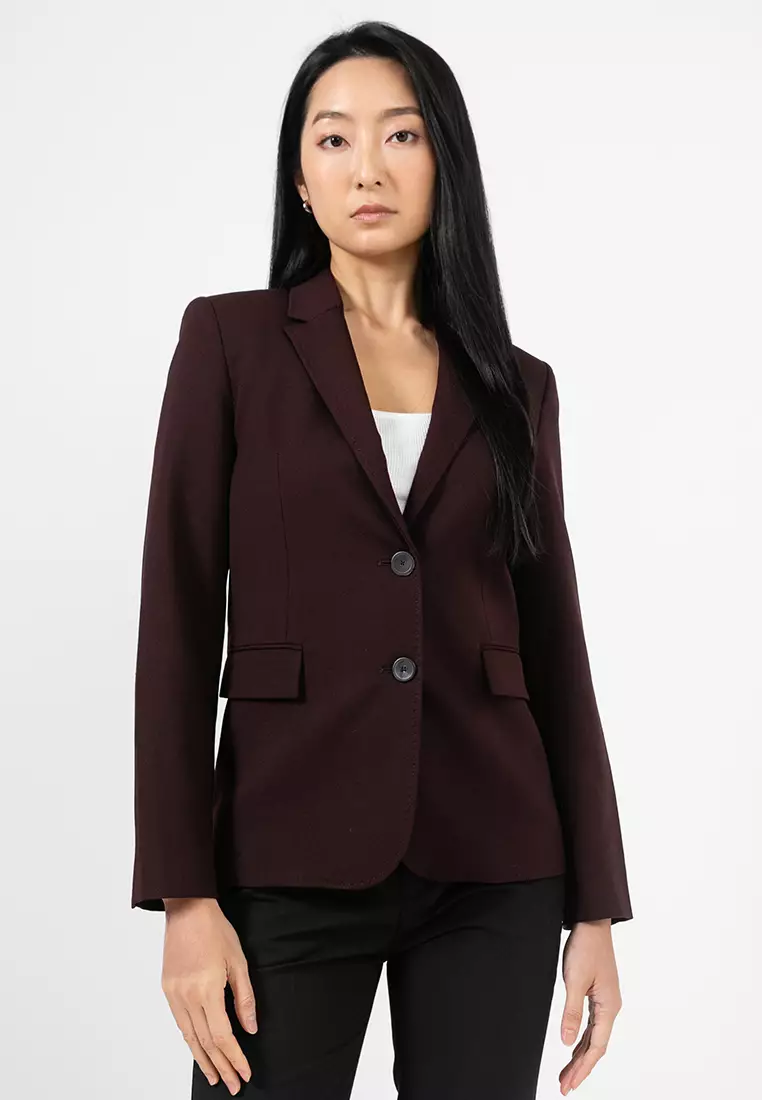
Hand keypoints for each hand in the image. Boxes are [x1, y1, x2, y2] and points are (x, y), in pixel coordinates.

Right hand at [161, 897, 257, 1093]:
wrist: (187, 909)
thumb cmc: (216, 930)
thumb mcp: (239, 961)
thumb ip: (244, 998)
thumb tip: (250, 1028)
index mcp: (207, 988)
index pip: (222, 1035)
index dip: (235, 1057)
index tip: (245, 1072)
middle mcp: (187, 996)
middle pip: (205, 1041)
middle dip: (222, 1065)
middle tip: (233, 1084)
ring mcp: (174, 994)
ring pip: (189, 1036)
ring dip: (203, 1060)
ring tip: (216, 1077)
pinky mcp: (167, 989)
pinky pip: (180, 1023)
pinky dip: (190, 1041)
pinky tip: (198, 1051)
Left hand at [558, 919, 621, 1093]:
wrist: (592, 922)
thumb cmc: (586, 947)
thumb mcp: (575, 980)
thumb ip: (571, 1012)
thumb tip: (567, 1042)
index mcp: (609, 1007)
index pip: (596, 1046)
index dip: (582, 1068)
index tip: (569, 1084)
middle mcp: (610, 1007)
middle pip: (595, 1046)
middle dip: (580, 1067)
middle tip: (565, 1085)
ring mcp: (605, 1001)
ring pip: (593, 1037)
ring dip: (580, 1055)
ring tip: (567, 1073)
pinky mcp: (598, 994)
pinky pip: (591, 1024)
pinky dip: (582, 1039)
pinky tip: (574, 1047)